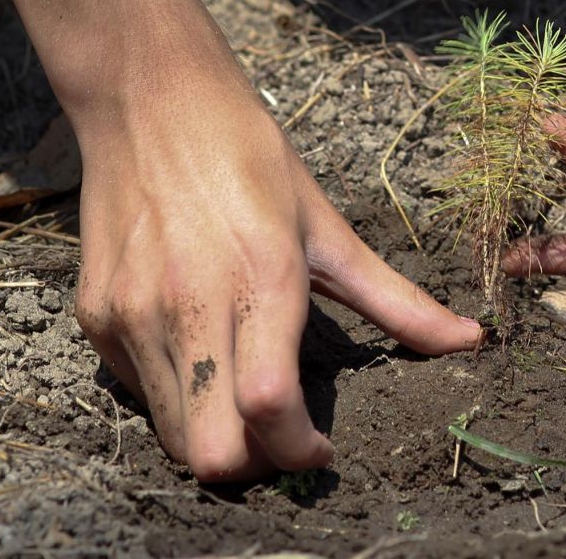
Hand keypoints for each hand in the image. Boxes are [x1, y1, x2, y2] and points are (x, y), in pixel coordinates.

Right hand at [75, 76, 481, 481]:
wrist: (150, 101)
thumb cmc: (249, 156)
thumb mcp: (328, 227)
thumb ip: (396, 299)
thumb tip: (470, 339)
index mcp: (261, 279)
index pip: (271, 409)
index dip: (301, 452)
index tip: (322, 448)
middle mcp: (189, 305)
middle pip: (213, 453)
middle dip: (257, 464)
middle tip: (283, 434)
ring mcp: (133, 314)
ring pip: (173, 436)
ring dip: (218, 435)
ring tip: (245, 396)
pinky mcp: (95, 315)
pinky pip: (140, 392)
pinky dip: (178, 397)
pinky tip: (203, 353)